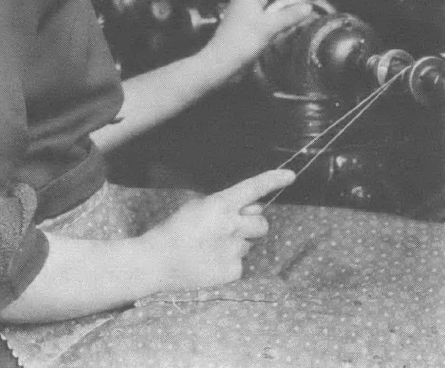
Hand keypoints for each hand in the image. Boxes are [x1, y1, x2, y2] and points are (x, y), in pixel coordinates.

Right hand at [143, 169, 294, 290]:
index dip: (273, 180)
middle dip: (252, 224)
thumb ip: (224, 205)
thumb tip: (246, 209)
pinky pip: (241, 263)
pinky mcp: (233, 272)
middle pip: (262, 223)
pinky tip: (210, 261)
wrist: (158, 261)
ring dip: (239, 243)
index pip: (254, 188)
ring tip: (213, 246)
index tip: (290, 176)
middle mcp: (232, 226)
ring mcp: (234, 251)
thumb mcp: (197, 206)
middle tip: (232, 228)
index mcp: (220, 204)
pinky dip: (230, 261)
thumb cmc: (174, 229)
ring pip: (250, 244)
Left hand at [198, 0, 327, 82]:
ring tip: (313, 6)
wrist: (220, 65)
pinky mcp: (249, 25)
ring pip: (275, 3)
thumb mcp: (267, 27)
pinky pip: (271, 15)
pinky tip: (296, 19)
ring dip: (294, 4)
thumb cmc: (241, 43)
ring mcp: (248, 12)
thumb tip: (307, 7)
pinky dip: (285, 15)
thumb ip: (289, 15)